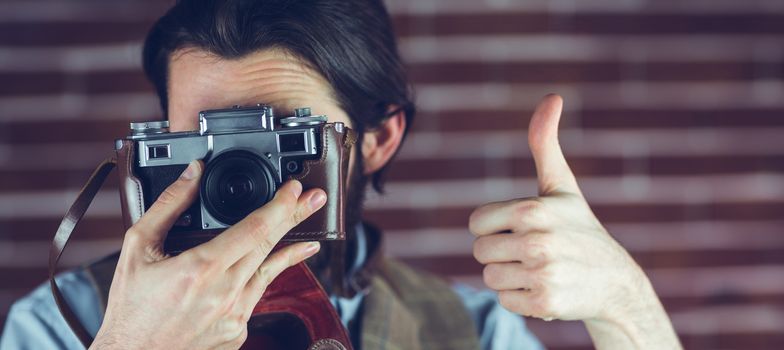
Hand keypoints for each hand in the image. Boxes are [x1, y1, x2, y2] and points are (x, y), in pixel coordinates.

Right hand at [90, 161, 325, 349]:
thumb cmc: (131, 308)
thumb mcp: (138, 249)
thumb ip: (167, 206)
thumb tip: (192, 174)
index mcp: (200, 269)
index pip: (254, 229)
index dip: (279, 205)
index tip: (294, 188)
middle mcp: (223, 293)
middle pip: (269, 245)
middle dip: (295, 217)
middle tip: (315, 198)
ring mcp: (234, 316)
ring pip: (269, 272)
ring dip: (290, 249)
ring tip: (308, 234)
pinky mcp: (237, 331)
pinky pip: (257, 296)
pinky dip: (265, 278)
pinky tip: (276, 266)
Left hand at [469, 95, 680, 348]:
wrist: (615, 281)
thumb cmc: (579, 229)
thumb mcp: (562, 186)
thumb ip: (545, 144)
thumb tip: (552, 97)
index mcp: (532, 210)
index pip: (476, 224)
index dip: (494, 228)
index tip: (520, 228)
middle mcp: (537, 241)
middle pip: (480, 252)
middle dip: (501, 254)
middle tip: (532, 252)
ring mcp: (542, 274)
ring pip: (490, 279)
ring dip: (511, 278)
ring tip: (541, 270)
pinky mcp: (546, 303)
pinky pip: (506, 302)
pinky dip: (522, 300)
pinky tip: (547, 289)